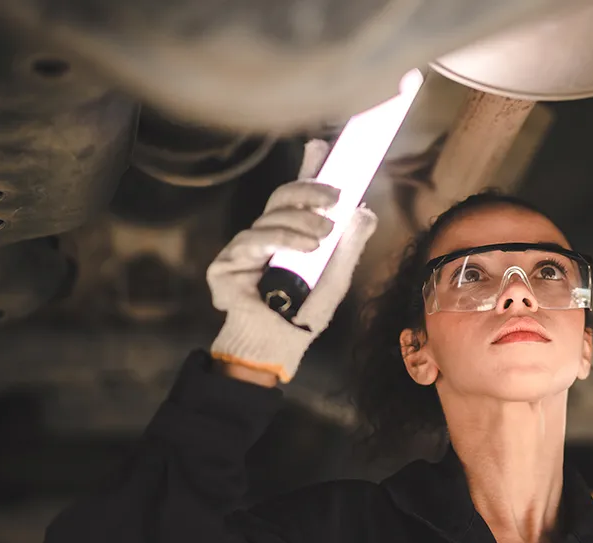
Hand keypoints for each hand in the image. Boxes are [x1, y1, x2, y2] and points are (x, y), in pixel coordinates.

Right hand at [208, 140, 377, 383]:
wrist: (278, 344)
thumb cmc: (305, 314)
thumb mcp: (336, 279)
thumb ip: (349, 246)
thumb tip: (365, 211)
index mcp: (292, 234)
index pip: (299, 195)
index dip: (308, 169)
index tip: (323, 146)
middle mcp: (267, 234)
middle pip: (283, 196)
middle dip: (310, 189)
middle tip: (336, 197)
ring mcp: (246, 246)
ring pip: (272, 215)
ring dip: (302, 221)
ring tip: (324, 235)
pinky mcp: (227, 261)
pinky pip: (255, 239)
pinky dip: (283, 240)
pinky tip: (305, 248)